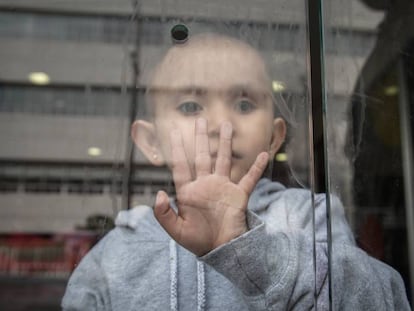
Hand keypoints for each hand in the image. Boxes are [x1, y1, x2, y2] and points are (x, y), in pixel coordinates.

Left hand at [153, 118, 268, 255]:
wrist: (222, 250)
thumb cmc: (198, 242)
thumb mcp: (177, 231)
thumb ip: (164, 214)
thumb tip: (157, 193)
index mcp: (189, 192)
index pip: (182, 166)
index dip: (178, 148)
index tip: (175, 131)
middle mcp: (206, 185)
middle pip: (203, 156)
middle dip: (201, 138)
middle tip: (200, 120)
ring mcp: (223, 188)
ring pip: (224, 160)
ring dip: (225, 143)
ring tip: (226, 125)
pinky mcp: (238, 195)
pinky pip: (249, 178)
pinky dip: (256, 168)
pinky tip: (262, 154)